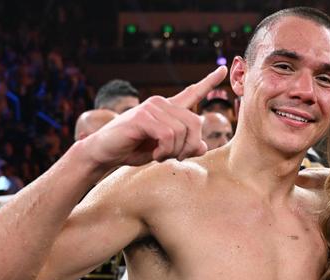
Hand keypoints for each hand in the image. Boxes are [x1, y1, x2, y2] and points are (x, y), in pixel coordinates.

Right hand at [82, 66, 227, 170]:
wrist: (104, 152)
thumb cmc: (134, 150)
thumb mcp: (165, 151)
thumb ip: (185, 147)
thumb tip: (203, 146)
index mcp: (169, 109)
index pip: (192, 92)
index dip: (209, 82)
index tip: (224, 70)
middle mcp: (162, 103)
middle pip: (196, 123)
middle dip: (190, 146)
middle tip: (176, 157)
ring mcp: (152, 107)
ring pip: (182, 131)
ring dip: (175, 151)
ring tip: (161, 156)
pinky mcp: (143, 116)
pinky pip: (168, 135)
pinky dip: (165, 150)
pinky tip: (154, 154)